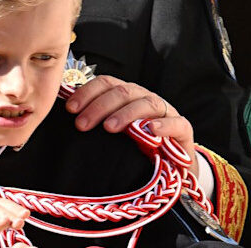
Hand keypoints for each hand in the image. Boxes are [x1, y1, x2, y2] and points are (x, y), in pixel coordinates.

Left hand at [65, 75, 196, 175]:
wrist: (170, 166)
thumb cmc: (135, 145)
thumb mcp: (113, 132)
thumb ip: (96, 120)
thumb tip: (67, 114)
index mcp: (126, 94)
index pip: (106, 83)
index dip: (87, 92)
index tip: (71, 108)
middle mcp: (144, 98)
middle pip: (122, 92)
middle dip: (99, 107)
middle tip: (82, 124)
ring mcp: (166, 112)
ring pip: (147, 103)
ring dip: (126, 114)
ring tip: (110, 127)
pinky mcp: (183, 130)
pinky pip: (177, 124)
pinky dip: (164, 125)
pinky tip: (151, 131)